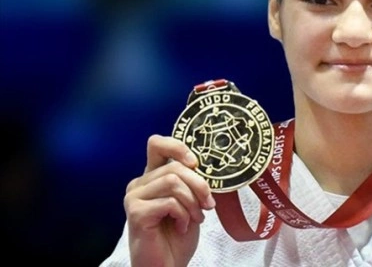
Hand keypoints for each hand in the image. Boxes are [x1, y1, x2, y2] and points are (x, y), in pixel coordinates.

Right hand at [124, 135, 215, 266]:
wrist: (168, 265)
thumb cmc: (178, 235)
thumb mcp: (190, 202)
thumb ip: (191, 181)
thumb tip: (203, 166)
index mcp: (152, 177)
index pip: (157, 144)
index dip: (178, 147)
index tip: (195, 163)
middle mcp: (139, 183)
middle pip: (175, 167)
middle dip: (199, 186)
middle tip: (208, 205)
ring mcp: (134, 197)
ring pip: (174, 181)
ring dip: (193, 203)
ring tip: (195, 219)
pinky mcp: (136, 212)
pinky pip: (170, 202)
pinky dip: (184, 215)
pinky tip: (181, 227)